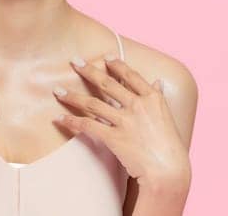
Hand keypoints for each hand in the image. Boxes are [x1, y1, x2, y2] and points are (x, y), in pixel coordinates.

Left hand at [54, 56, 190, 188]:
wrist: (168, 170)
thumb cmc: (170, 147)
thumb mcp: (167, 117)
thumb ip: (159, 98)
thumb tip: (157, 82)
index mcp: (152, 98)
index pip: (131, 75)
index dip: (117, 64)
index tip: (105, 57)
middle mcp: (137, 105)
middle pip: (108, 84)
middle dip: (88, 71)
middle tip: (74, 62)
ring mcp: (125, 121)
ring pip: (93, 104)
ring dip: (72, 96)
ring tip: (58, 91)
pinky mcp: (114, 138)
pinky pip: (88, 126)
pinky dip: (72, 121)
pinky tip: (60, 118)